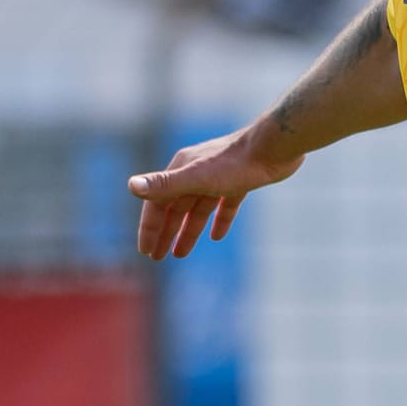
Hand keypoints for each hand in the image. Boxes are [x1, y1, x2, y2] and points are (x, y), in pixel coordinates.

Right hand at [129, 127, 302, 258]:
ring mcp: (219, 177)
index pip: (158, 204)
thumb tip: (131, 186)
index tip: (146, 251)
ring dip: (188, 231)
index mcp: (181, 170)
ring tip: (180, 254)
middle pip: (175, 208)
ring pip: (198, 209)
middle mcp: (196, 172)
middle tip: (157, 258)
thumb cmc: (236, 163)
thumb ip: (165, 184)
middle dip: (165, 233)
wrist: (275, 146)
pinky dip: (219, 220)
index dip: (150, 228)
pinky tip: (217, 237)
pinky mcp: (241, 181)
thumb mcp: (197, 177)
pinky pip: (225, 205)